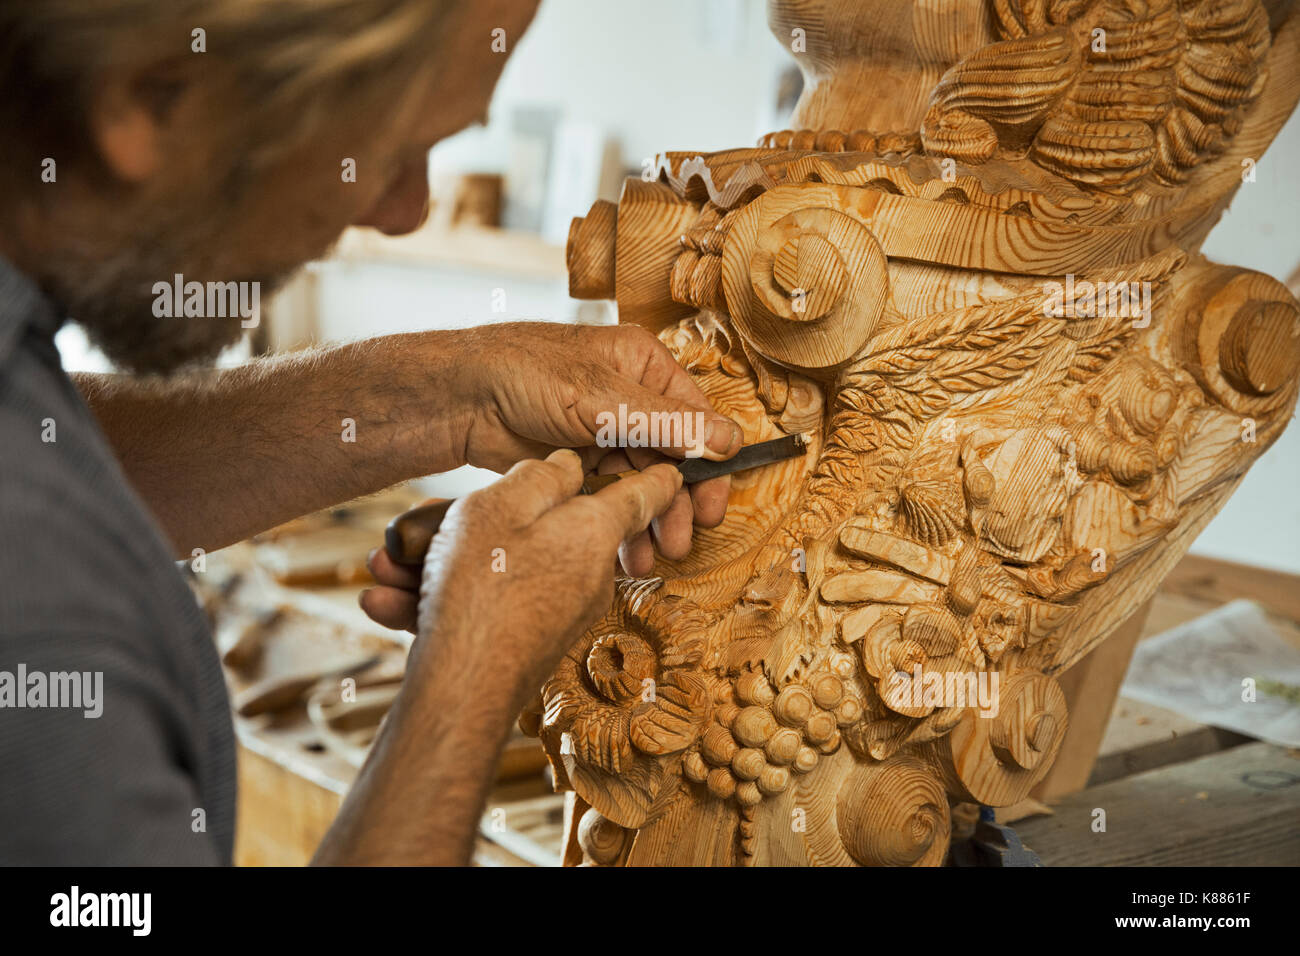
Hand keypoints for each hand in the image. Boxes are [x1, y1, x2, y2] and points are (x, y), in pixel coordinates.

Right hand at [365, 450, 680, 704]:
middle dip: (482, 520)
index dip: (656, 471)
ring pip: (504, 566)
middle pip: (546, 527)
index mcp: (595, 531)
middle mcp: (589, 573)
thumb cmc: (481, 587)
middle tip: (425, 525)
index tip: (666, 463)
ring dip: (443, 564)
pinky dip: (444, 598)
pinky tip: (390, 602)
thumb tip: (568, 466)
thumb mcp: (501, 504)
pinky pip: (490, 602)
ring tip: (388, 570)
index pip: (647, 493)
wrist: (462, 688)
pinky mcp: (531, 639)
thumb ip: (540, 476)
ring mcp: (561, 610)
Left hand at [449, 322, 740, 574]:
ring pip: (641, 482)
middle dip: (677, 503)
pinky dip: (618, 522)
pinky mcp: (578, 460)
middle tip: (681, 542)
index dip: (708, 465)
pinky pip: (610, 495)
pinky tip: (624, 550)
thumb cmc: (524, 373)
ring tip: (652, 557)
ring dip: (649, 519)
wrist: (460, 398)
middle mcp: (629, 397)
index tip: (714, 507)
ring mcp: (603, 430)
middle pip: (672, 457)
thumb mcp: (604, 398)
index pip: (694, 419)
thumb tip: (727, 440)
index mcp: (643, 366)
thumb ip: (666, 423)